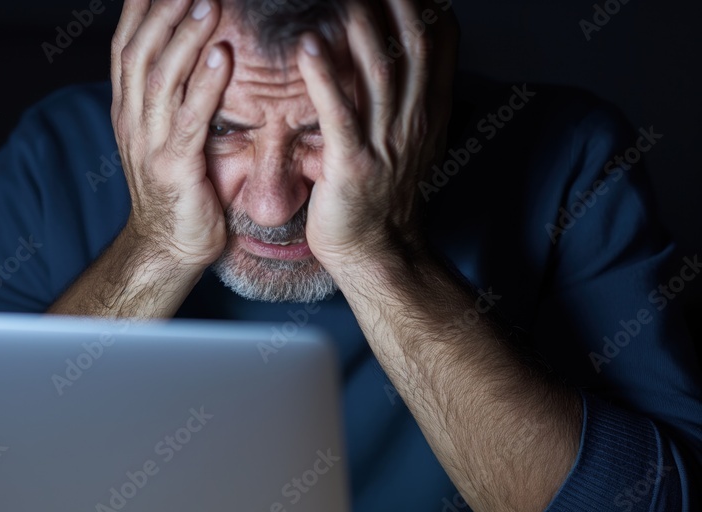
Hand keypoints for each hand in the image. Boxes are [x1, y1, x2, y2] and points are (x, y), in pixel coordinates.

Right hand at [111, 0, 231, 266]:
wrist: (167, 247)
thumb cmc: (176, 188)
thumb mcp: (162, 135)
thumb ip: (169, 97)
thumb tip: (188, 52)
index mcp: (127, 110)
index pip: (126, 46)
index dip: (139, 9)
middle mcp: (131, 121)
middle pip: (139, 51)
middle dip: (163, 10)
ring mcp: (149, 144)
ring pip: (160, 78)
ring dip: (185, 36)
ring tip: (208, 1)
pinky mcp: (174, 167)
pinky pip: (188, 119)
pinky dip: (205, 85)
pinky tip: (222, 56)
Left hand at [297, 0, 458, 272]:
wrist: (375, 252)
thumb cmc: (379, 195)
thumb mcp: (405, 140)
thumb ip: (406, 98)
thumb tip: (398, 54)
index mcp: (427, 112)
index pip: (438, 42)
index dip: (426, 4)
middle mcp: (413, 122)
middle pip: (413, 46)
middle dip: (397, 2)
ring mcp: (386, 144)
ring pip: (380, 72)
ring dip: (360, 27)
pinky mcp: (353, 166)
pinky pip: (339, 114)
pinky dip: (323, 76)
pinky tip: (307, 44)